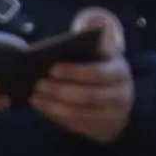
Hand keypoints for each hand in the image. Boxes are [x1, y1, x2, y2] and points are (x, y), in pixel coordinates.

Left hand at [29, 10, 132, 142]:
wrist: (121, 102)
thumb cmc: (103, 70)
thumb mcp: (103, 56)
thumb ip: (93, 43)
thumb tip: (85, 26)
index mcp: (119, 71)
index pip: (97, 73)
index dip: (74, 72)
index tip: (51, 68)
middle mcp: (119, 95)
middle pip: (86, 96)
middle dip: (59, 90)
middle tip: (38, 83)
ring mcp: (110, 115)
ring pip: (77, 113)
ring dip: (53, 104)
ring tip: (34, 95)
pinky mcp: (98, 129)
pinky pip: (73, 124)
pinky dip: (54, 114)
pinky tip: (40, 105)